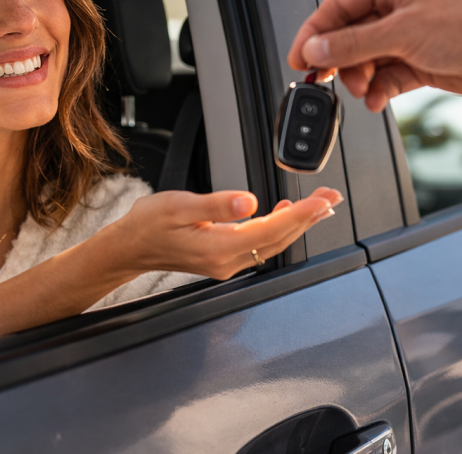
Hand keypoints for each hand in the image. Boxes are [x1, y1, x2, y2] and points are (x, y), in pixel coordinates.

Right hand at [107, 188, 343, 280]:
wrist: (129, 247)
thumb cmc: (148, 225)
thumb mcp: (178, 206)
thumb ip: (217, 204)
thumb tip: (249, 202)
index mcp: (218, 247)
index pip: (270, 229)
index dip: (299, 214)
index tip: (321, 201)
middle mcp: (227, 260)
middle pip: (278, 239)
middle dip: (308, 218)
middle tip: (331, 198)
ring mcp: (226, 262)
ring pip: (272, 242)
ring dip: (297, 223)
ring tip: (319, 205)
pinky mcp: (223, 258)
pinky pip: (260, 244)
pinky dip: (278, 227)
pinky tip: (285, 213)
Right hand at [286, 0, 461, 111]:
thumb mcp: (401, 33)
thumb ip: (352, 44)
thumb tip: (315, 49)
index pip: (337, 6)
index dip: (314, 33)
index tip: (298, 58)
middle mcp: (398, 6)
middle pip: (350, 35)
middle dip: (339, 60)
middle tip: (325, 79)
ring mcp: (409, 34)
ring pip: (367, 58)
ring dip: (360, 78)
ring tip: (364, 90)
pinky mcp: (420, 60)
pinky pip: (387, 75)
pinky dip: (380, 88)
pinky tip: (378, 99)